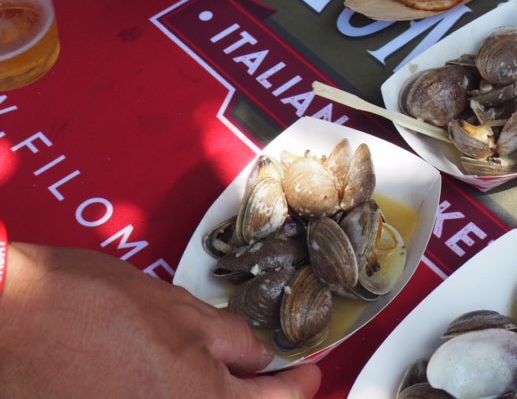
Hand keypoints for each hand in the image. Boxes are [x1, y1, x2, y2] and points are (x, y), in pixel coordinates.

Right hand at [0, 243, 321, 398]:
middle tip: (276, 381)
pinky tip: (178, 381)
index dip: (297, 387)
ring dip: (220, 395)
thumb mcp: (173, 308)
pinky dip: (180, 396)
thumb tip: (260, 358)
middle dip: (261, 398)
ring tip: (228, 377)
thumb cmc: (85, 303)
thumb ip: (225, 340)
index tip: (310, 376)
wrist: (6, 318)